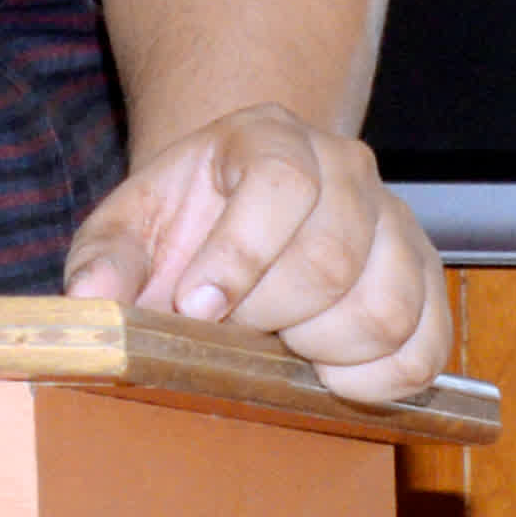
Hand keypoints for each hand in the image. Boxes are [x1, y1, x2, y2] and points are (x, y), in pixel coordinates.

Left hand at [63, 105, 453, 400]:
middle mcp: (347, 168)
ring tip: (279, 345)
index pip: (280, 185)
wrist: (237, 217)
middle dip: (270, 316)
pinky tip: (330, 375)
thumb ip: (105, 258)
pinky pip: (426, 346)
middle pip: (331, 260)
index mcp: (269, 137)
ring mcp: (397, 223)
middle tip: (235, 329)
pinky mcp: (426, 280)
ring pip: (384, 309)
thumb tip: (89, 302)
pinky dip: (378, 379)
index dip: (238, 257)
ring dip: (321, 351)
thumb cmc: (182, 224)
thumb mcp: (128, 228)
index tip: (196, 306)